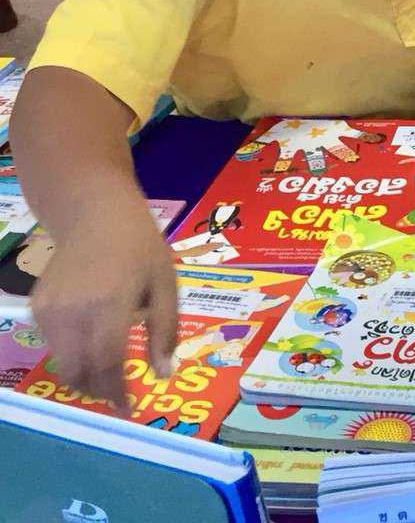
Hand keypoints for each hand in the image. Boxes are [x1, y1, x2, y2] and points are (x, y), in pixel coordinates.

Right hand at [30, 208, 177, 411]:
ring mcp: (51, 310)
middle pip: (79, 372)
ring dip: (84, 374)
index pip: (107, 363)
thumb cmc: (140, 247)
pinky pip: (53, 344)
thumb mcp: (167, 284)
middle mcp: (74, 311)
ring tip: (108, 369)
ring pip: (62, 362)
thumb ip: (165, 331)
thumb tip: (163, 375)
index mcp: (110, 304)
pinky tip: (91, 337)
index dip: (116, 392)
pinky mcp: (38, 307)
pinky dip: (71, 352)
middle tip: (117, 394)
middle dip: (98, 390)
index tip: (128, 408)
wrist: (95, 215)